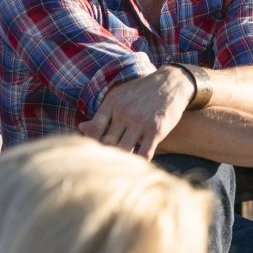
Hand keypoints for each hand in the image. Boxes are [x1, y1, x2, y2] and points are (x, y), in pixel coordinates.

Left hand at [78, 67, 193, 157]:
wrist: (172, 83)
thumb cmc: (141, 92)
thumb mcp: (119, 97)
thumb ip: (102, 114)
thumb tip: (80, 128)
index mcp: (111, 104)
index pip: (93, 131)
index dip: (91, 145)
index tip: (93, 153)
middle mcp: (123, 113)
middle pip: (107, 143)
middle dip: (105, 156)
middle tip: (103, 167)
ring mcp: (140, 122)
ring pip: (124, 150)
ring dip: (121, 161)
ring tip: (119, 169)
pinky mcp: (156, 130)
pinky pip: (144, 153)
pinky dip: (139, 162)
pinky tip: (137, 166)